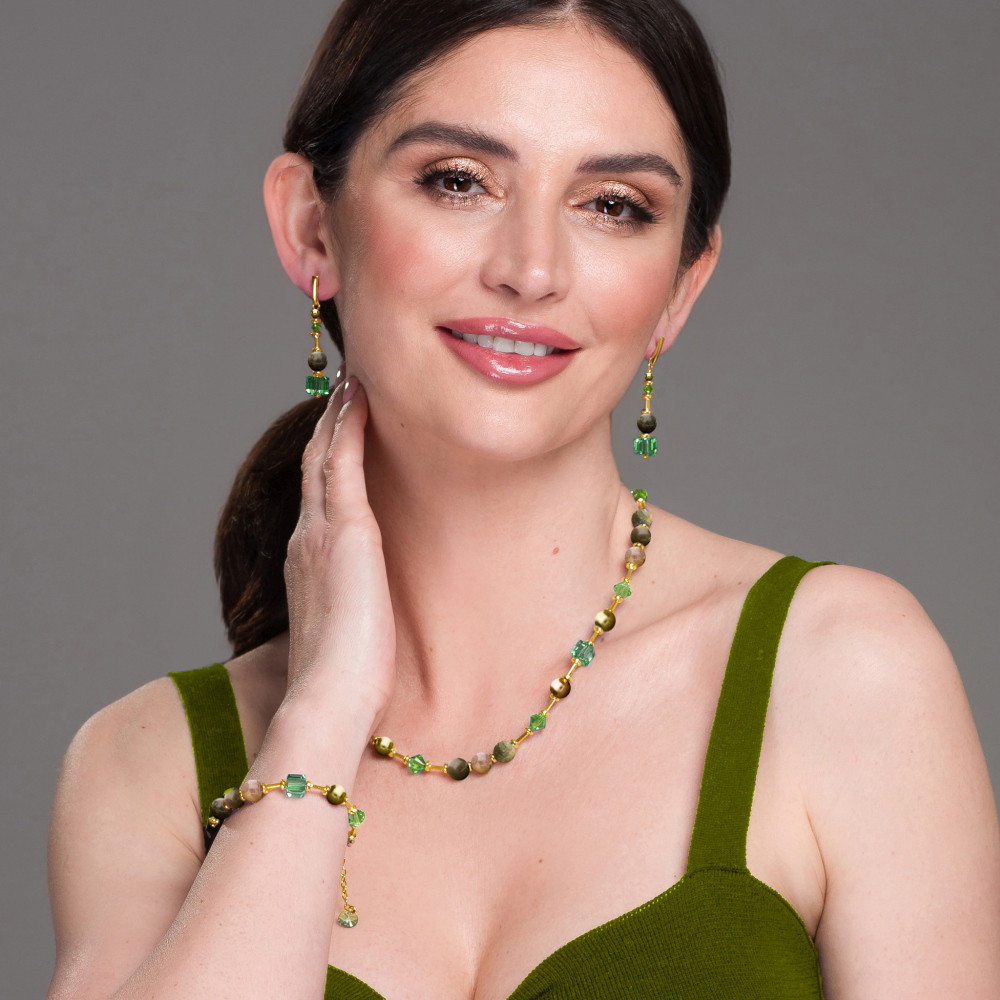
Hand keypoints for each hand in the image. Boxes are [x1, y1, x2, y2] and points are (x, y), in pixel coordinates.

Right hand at [281, 376, 395, 720]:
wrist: (330, 694)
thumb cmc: (345, 677)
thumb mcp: (349, 630)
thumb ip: (354, 606)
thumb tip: (368, 609)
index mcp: (308, 560)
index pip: (318, 495)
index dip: (326, 458)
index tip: (340, 430)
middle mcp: (307, 537)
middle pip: (315, 465)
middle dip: (329, 425)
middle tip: (344, 388)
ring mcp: (321, 530)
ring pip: (325, 454)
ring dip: (338, 415)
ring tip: (353, 380)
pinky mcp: (345, 528)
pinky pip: (343, 461)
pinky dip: (348, 426)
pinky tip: (359, 398)